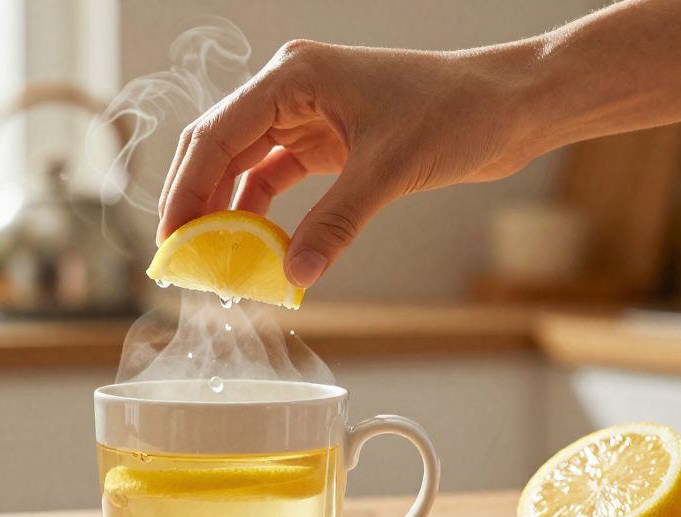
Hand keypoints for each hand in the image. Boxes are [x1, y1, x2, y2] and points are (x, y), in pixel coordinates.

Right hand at [157, 39, 537, 286]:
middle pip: (219, 149)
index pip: (218, 134)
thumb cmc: (456, 112)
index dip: (186, 189)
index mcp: (294, 75)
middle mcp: (291, 89)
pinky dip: (261, 214)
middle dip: (195, 202)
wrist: (508, 106)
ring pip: (243, 166)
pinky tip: (254, 249)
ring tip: (210, 260)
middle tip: (179, 257)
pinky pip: (275, 179)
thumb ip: (336, 224)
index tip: (171, 238)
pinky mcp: (327, 141)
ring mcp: (307, 114)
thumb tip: (293, 277)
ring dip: (225, 211)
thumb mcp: (389, 170)